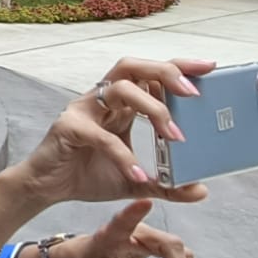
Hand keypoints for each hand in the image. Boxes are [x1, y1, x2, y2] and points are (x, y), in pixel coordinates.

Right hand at [19, 57, 214, 207]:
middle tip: (193, 92)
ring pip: (119, 89)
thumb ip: (167, 184)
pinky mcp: (69, 128)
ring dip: (152, 107)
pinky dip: (123, 154)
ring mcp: (84, 110)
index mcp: (120, 105)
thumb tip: (201, 190)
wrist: (48, 189)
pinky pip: (101, 135)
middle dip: (165, 72)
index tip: (209, 68)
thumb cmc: (86, 175)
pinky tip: (137, 174)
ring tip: (174, 136)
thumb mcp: (136, 182)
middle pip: (132, 67)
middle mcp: (102, 100)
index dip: (178, 67)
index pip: (149, 75)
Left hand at [51, 200, 194, 257]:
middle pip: (170, 244)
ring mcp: (149, 234)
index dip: (135, 212)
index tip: (145, 202)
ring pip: (180, 249)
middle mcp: (136, 230)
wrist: (84, 255)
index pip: (124, 221)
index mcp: (112, 235)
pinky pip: (180, 254)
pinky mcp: (157, 241)